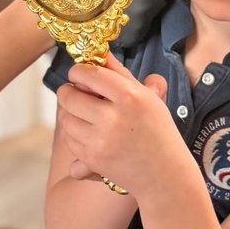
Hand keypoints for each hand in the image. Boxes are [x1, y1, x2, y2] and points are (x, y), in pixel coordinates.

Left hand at [59, 53, 170, 187]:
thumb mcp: (148, 98)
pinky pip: (68, 138)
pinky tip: (86, 131)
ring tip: (83, 112)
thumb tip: (100, 53)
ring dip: (69, 112)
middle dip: (69, 91)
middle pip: (69, 95)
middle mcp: (113, 118)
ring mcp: (100, 141)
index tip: (79, 73)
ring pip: (65, 117)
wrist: (165, 175)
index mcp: (130, 97)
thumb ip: (121, 74)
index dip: (78, 71)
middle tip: (75, 92)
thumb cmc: (159, 132)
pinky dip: (73, 132)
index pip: (90, 74)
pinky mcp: (92, 159)